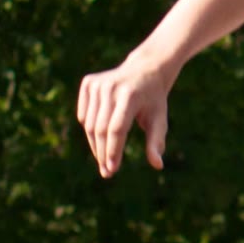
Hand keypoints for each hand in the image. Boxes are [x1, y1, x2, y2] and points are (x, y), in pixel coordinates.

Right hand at [76, 55, 172, 177]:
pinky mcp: (88, 83)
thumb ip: (156, 142)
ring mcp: (97, 84)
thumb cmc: (154, 100)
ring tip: (104, 161)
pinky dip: (89, 130)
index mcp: (130, 96)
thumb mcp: (159, 120)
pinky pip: (84, 115)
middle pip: (100, 129)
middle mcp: (111, 87)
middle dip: (102, 153)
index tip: (112, 170)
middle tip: (107, 172)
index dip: (113, 151)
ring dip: (95, 146)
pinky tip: (99, 138)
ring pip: (89, 124)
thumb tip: (158, 165)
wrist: (145, 70)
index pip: (117, 129)